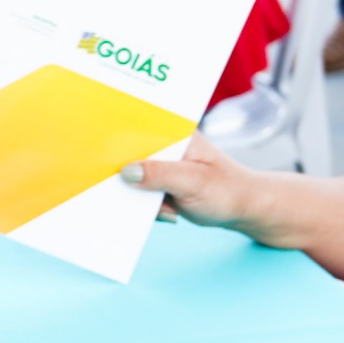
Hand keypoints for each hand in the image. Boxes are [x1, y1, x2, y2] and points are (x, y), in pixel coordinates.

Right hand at [119, 133, 286, 237]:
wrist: (243, 210)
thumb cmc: (227, 190)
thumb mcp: (194, 182)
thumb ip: (160, 174)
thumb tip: (126, 172)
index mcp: (174, 132)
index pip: (138, 129)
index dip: (118, 139)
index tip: (100, 154)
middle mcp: (165, 145)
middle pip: (130, 153)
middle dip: (123, 174)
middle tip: (124, 190)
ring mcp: (162, 166)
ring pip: (133, 177)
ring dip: (140, 196)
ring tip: (168, 207)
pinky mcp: (160, 184)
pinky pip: (141, 194)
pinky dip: (148, 208)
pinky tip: (170, 213)